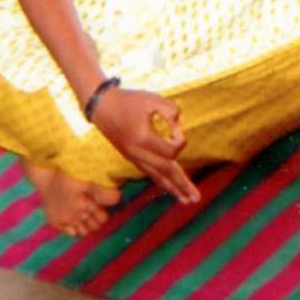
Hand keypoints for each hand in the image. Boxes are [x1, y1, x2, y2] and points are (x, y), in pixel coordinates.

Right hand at [90, 87, 200, 203]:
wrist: (102, 106)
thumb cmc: (129, 101)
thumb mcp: (152, 99)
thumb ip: (171, 110)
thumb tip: (179, 126)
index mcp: (143, 139)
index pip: (171, 151)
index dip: (180, 140)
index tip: (176, 126)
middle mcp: (138, 153)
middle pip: (166, 172)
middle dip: (182, 185)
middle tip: (197, 198)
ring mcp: (134, 157)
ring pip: (157, 177)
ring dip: (173, 189)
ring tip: (186, 201)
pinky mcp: (132, 157)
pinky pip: (149, 173)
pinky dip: (162, 182)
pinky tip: (170, 188)